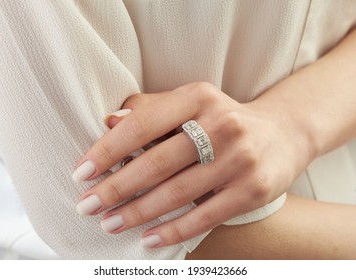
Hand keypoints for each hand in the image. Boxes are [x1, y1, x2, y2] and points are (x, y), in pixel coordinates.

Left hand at [73, 82, 312, 247]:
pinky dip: (173, 230)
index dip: (108, 150)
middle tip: (87, 205)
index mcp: (199, 97)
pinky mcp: (254, 190)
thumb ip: (150, 109)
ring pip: (178, 192)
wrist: (282, 134)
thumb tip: (109, 122)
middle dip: (116, 188)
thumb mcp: (191, 103)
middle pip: (157, 162)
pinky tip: (147, 238)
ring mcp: (240, 159)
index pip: (142, 124)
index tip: (81, 173)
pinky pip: (205, 216)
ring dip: (138, 212)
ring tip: (109, 223)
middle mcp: (222, 125)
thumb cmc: (223, 119)